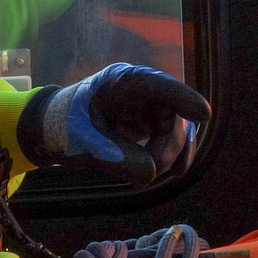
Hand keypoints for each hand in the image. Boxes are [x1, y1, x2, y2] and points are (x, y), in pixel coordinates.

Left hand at [17, 63, 210, 184]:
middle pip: (172, 115)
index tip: (204, 114)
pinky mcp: (150, 122)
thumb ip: (115, 157)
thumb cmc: (63, 126)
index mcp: (121, 82)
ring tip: (148, 175)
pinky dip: (173, 156)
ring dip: (169, 155)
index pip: (158, 85)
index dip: (182, 98)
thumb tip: (151, 174)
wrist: (53, 127)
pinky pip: (171, 137)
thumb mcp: (83, 143)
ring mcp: (148, 105)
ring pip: (176, 129)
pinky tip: (175, 171)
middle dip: (167, 147)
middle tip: (150, 172)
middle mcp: (141, 89)